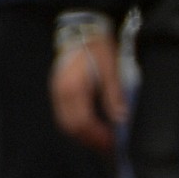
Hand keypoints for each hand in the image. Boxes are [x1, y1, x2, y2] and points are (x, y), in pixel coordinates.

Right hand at [51, 30, 126, 148]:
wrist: (82, 31)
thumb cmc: (98, 48)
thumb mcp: (112, 70)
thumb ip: (114, 95)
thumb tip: (121, 118)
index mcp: (74, 88)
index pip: (83, 122)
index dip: (98, 135)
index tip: (113, 142)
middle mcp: (61, 92)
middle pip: (71, 127)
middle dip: (90, 140)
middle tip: (108, 146)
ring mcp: (57, 92)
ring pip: (65, 123)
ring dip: (82, 135)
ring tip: (100, 140)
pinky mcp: (58, 90)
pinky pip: (64, 115)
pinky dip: (76, 125)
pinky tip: (91, 127)